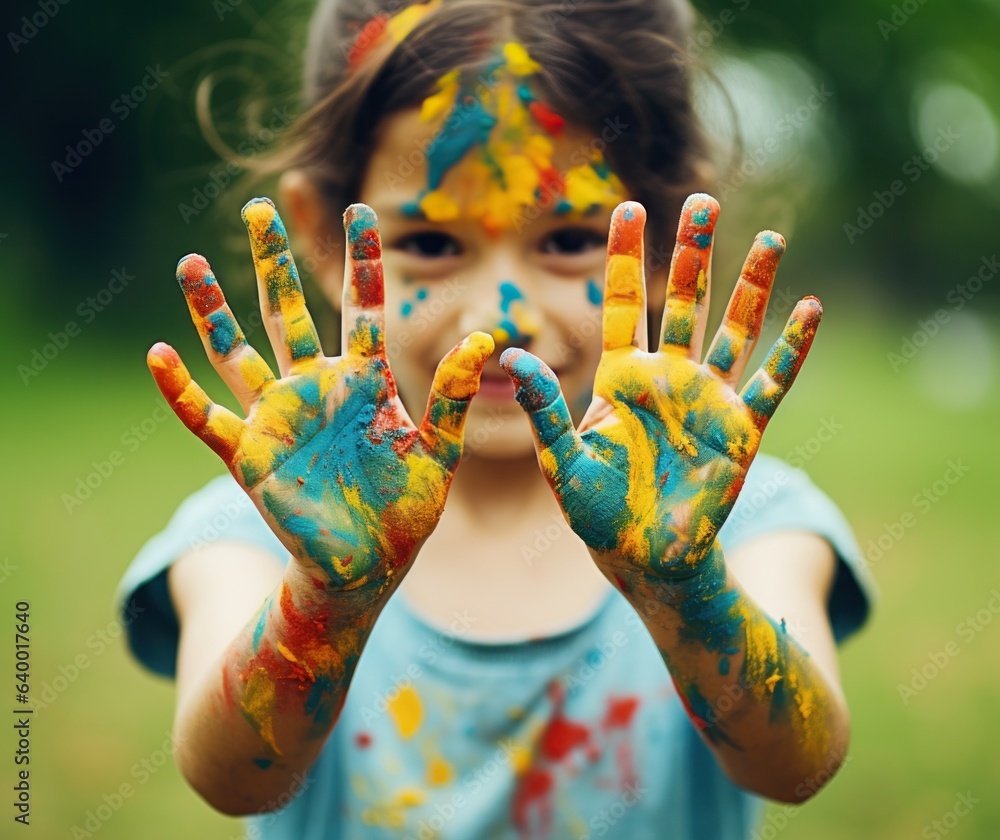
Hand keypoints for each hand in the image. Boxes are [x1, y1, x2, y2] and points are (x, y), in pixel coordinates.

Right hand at [148, 198, 492, 600]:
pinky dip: (180, 390)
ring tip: (193, 263)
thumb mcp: (438, 451)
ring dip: (212, 310)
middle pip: (289, 312)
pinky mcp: (250, 455)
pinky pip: (206, 417)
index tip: (362, 209)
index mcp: (363, 382)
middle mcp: (315, 388)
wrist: (368, 565)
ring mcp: (278, 418)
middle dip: (275, 262)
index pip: (361, 307)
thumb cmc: (405, 508)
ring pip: (237, 351)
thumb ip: (452, 397)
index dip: (362, 260)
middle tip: (258, 207)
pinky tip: (159, 355)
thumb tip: (483, 340)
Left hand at [500, 195, 820, 584]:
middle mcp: (668, 378)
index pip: (620, 303)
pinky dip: (792, 348)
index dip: (623, 256)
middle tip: (702, 200)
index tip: (627, 207)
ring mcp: (708, 400)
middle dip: (692, 252)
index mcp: (621, 378)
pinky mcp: (741, 431)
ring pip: (733, 330)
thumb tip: (510, 355)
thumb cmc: (598, 512)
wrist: (646, 557)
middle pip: (683, 301)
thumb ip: (543, 408)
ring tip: (770, 238)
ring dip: (752, 287)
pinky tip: (810, 308)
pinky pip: (772, 382)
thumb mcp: (562, 461)